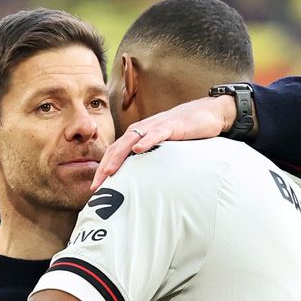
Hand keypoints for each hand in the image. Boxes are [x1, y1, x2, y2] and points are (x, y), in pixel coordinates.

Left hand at [93, 94, 235, 188]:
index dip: (103, 169)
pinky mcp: (170, 126)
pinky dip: (146, 141)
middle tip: (96, 186)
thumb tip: (139, 180)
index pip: (114, 153)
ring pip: (131, 141)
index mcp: (136, 135)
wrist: (205, 113)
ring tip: (109, 171)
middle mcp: (141, 130)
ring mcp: (154, 127)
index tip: (95, 187)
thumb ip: (149, 158)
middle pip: (117, 148)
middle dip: (104, 167)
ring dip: (118, 157)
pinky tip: (138, 150)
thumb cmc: (182, 132)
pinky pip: (155, 134)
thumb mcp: (162, 147)